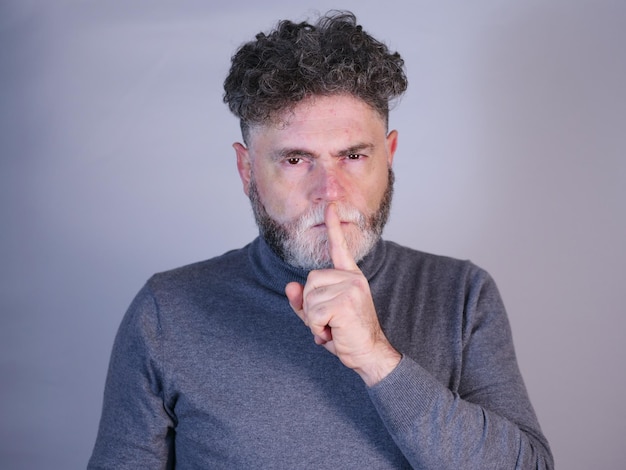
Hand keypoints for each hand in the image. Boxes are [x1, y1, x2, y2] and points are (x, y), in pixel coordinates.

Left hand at [285, 204, 400, 385]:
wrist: (369, 354)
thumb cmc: (346, 335)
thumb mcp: (321, 317)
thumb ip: (304, 302)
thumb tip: (290, 286)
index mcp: (350, 277)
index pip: (339, 248)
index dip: (333, 226)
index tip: (331, 206)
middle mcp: (352, 278)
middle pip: (309, 282)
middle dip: (311, 306)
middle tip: (330, 322)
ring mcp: (350, 287)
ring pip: (309, 299)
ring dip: (314, 320)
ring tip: (333, 327)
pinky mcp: (344, 301)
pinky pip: (312, 313)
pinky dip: (316, 328)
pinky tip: (333, 333)